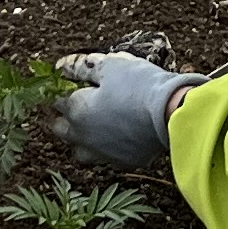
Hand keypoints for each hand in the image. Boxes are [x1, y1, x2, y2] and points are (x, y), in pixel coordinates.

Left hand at [56, 52, 199, 170]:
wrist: (172, 113)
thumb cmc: (140, 84)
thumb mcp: (110, 66)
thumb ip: (82, 67)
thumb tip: (62, 66)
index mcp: (77, 110)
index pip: (55, 99)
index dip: (61, 88)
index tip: (69, 81)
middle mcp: (83, 137)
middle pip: (60, 129)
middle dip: (62, 116)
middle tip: (77, 102)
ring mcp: (102, 153)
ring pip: (79, 150)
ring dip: (80, 138)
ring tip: (93, 125)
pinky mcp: (122, 162)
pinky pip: (105, 157)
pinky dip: (106, 147)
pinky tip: (117, 136)